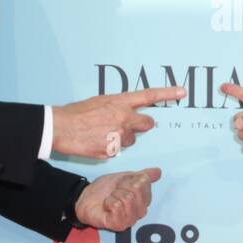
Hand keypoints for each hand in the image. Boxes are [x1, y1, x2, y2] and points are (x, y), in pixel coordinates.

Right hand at [52, 87, 185, 158]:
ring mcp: (119, 135)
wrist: (60, 127)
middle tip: (125, 124)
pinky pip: (117, 150)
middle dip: (141, 125)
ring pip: (131, 140)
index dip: (167, 94)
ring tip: (102, 133)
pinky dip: (109, 148)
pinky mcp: (112, 151)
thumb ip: (117, 106)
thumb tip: (127, 112)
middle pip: (147, 124)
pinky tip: (96, 142)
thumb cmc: (77, 113)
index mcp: (120, 102)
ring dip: (122, 138)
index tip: (182, 92)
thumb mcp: (100, 102)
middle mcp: (123, 118)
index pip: (149, 96)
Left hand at [74, 168, 161, 231]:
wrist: (86, 198)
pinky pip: (117, 206)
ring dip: (114, 195)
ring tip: (110, 200)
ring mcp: (130, 219)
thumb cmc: (104, 190)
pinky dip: (109, 202)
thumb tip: (157, 172)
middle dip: (122, 187)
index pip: (144, 182)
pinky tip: (107, 207)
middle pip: (136, 190)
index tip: (122, 184)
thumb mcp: (124, 177)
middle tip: (114, 192)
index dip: (129, 179)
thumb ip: (143, 176)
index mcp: (143, 199)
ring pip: (127, 198)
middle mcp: (139, 211)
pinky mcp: (119, 225)